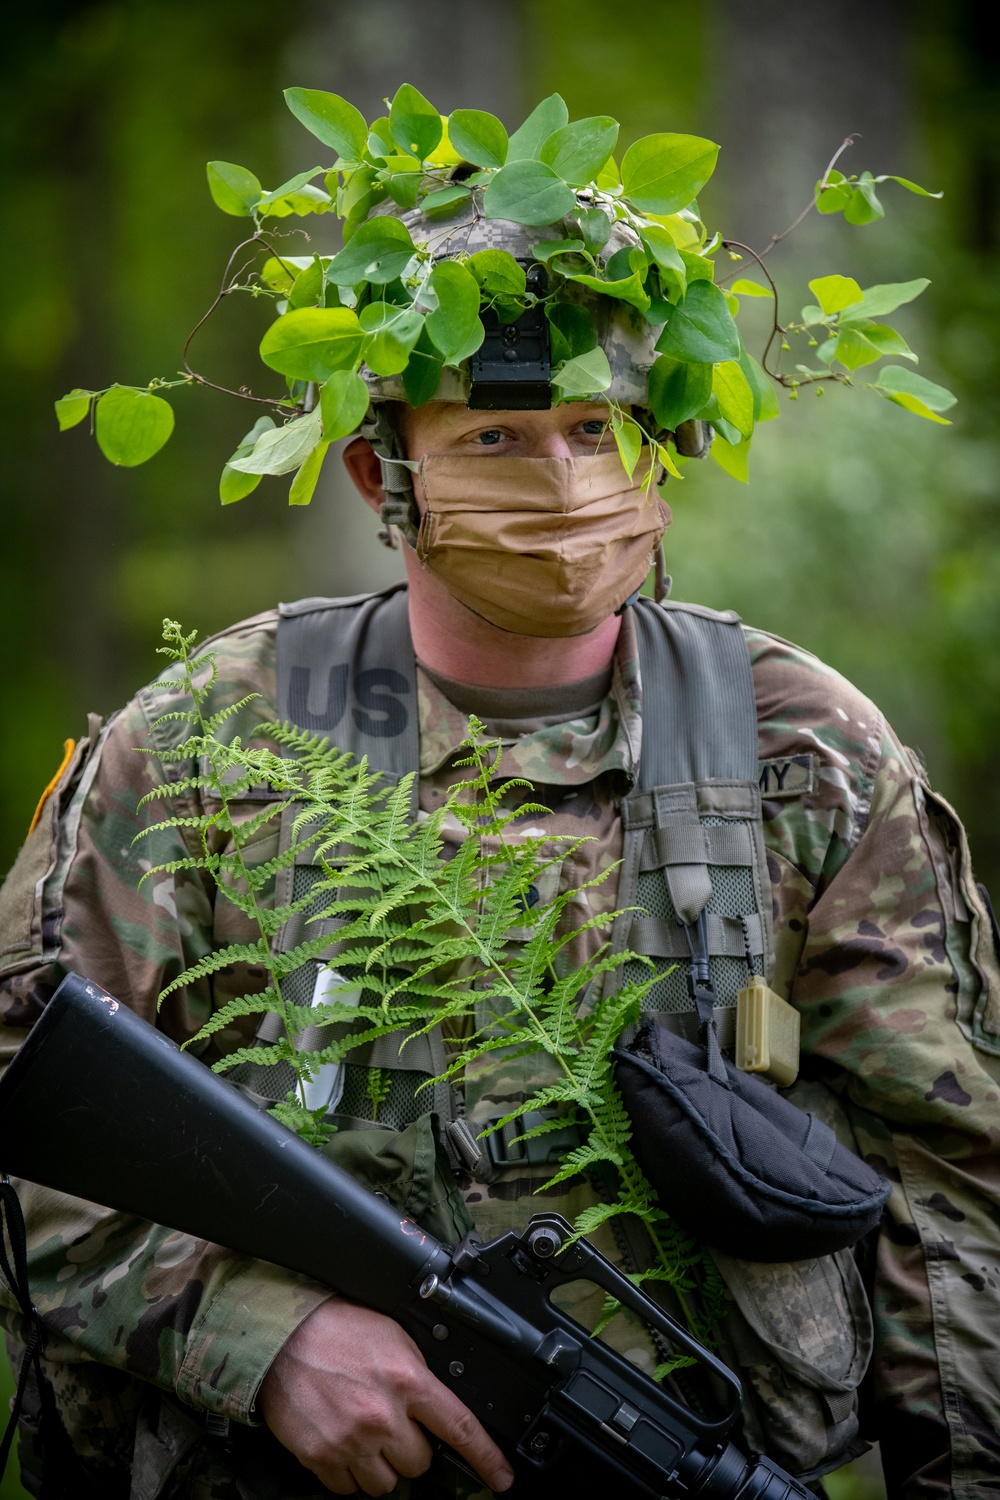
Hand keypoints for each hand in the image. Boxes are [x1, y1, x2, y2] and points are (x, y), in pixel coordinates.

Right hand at [258, 1298, 514, 1495]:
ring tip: (365, 1432)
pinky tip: (343, 1442)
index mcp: (407, 1381)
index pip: (459, 1428)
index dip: (486, 1458)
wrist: (283, 1335)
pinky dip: (349, 1473)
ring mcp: (351, 1441)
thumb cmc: (338, 1329)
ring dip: (380, 1465)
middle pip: (419, 1463)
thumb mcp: (394, 1337)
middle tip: (391, 1422)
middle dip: (410, 1447)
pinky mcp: (321, 1457)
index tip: (502, 1479)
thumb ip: (419, 1375)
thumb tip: (438, 1407)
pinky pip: (348, 1489)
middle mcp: (382, 1416)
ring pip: (386, 1484)